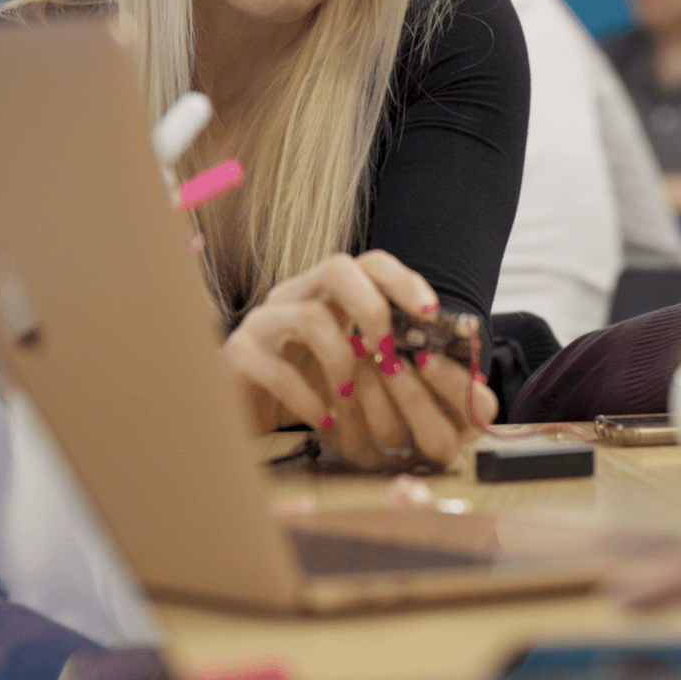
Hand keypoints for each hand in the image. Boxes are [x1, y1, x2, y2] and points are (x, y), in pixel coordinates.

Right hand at [222, 250, 498, 467]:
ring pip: (308, 315)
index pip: (369, 262)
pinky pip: (277, 369)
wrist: (238, 413)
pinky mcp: (238, 356)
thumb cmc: (306, 387)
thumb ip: (385, 349)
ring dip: (340, 359)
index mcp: (327, 293)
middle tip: (387, 351)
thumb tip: (443, 352)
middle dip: (372, 307)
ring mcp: (262, 322)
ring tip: (350, 392)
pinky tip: (324, 417)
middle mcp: (294, 296)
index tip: (431, 313)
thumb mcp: (350, 363)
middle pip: (336, 268)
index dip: (403, 280)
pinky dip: (308, 398)